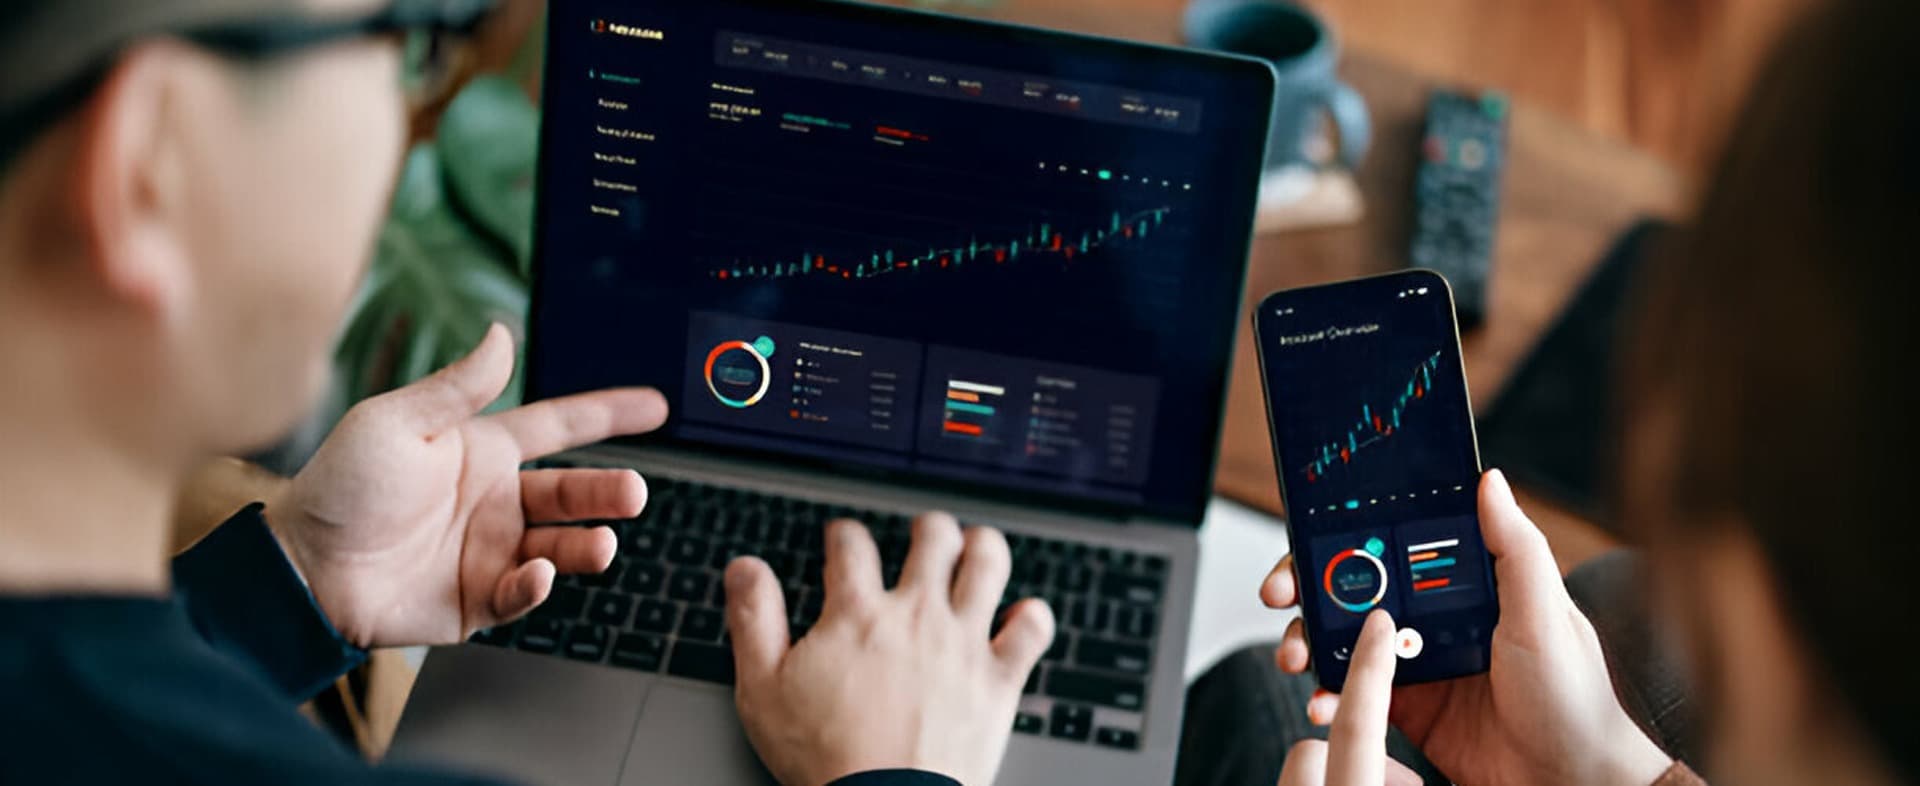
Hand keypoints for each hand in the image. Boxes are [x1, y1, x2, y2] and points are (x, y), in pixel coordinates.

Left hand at [266, 324, 668, 647]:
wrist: (301, 570)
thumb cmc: (338, 488)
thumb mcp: (396, 423)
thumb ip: (457, 386)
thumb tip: (502, 333)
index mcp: (480, 450)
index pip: (559, 427)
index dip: (608, 414)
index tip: (655, 406)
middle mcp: (494, 501)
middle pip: (572, 491)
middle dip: (609, 492)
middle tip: (634, 493)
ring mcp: (489, 551)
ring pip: (561, 546)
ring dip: (587, 544)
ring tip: (602, 544)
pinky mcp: (477, 599)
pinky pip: (522, 593)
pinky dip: (536, 586)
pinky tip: (535, 574)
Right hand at [724, 513, 1055, 785]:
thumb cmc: (825, 758)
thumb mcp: (763, 689)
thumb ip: (754, 620)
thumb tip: (744, 569)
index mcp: (858, 615)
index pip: (852, 546)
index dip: (844, 534)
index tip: (842, 539)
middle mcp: (917, 617)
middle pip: (933, 539)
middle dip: (928, 529)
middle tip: (923, 535)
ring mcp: (963, 644)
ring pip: (988, 565)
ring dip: (984, 547)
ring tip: (976, 547)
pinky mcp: (998, 680)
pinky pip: (1031, 630)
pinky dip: (1032, 616)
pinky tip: (1022, 615)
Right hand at [1260, 470, 1672, 785]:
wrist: (1570, 781)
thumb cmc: (1574, 699)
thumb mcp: (1546, 615)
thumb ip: (1515, 549)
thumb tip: (1491, 481)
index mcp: (1466, 585)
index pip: (1395, 545)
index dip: (1345, 538)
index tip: (1309, 541)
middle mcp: (1437, 617)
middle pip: (1356, 588)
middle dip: (1308, 588)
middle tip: (1281, 596)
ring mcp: (1417, 663)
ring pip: (1344, 639)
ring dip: (1310, 642)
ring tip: (1298, 658)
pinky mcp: (1407, 709)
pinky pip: (1353, 692)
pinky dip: (1328, 695)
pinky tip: (1323, 703)